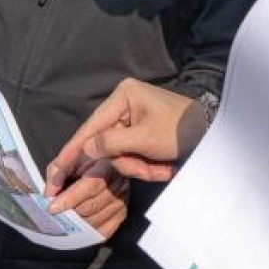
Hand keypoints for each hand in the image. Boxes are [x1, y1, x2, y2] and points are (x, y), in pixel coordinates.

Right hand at [45, 79, 207, 189]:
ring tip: (164, 169)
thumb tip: (86, 149)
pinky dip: (146, 165)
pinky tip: (164, 167)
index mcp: (123, 96)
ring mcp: (131, 118)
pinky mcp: (139, 132)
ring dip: (141, 166)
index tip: (55, 172)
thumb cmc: (181, 129)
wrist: (213, 133)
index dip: (72, 152)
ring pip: (120, 154)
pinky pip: (132, 155)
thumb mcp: (146, 139)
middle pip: (106, 144)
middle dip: (129, 163)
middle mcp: (123, 104)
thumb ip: (112, 143)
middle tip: (150, 171)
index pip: (90, 128)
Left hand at [46, 158, 129, 239]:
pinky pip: (105, 230)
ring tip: (63, 220)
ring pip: (96, 220)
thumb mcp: (70, 155)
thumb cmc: (87, 156)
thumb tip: (49, 194)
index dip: (70, 199)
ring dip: (76, 223)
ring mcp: (122, 200)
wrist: (109, 158)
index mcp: (108, 165)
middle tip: (54, 215)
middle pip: (91, 206)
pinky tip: (77, 229)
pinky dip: (88, 233)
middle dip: (70, 212)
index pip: (90, 186)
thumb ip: (58, 172)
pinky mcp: (122, 212)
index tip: (52, 207)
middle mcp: (119, 184)